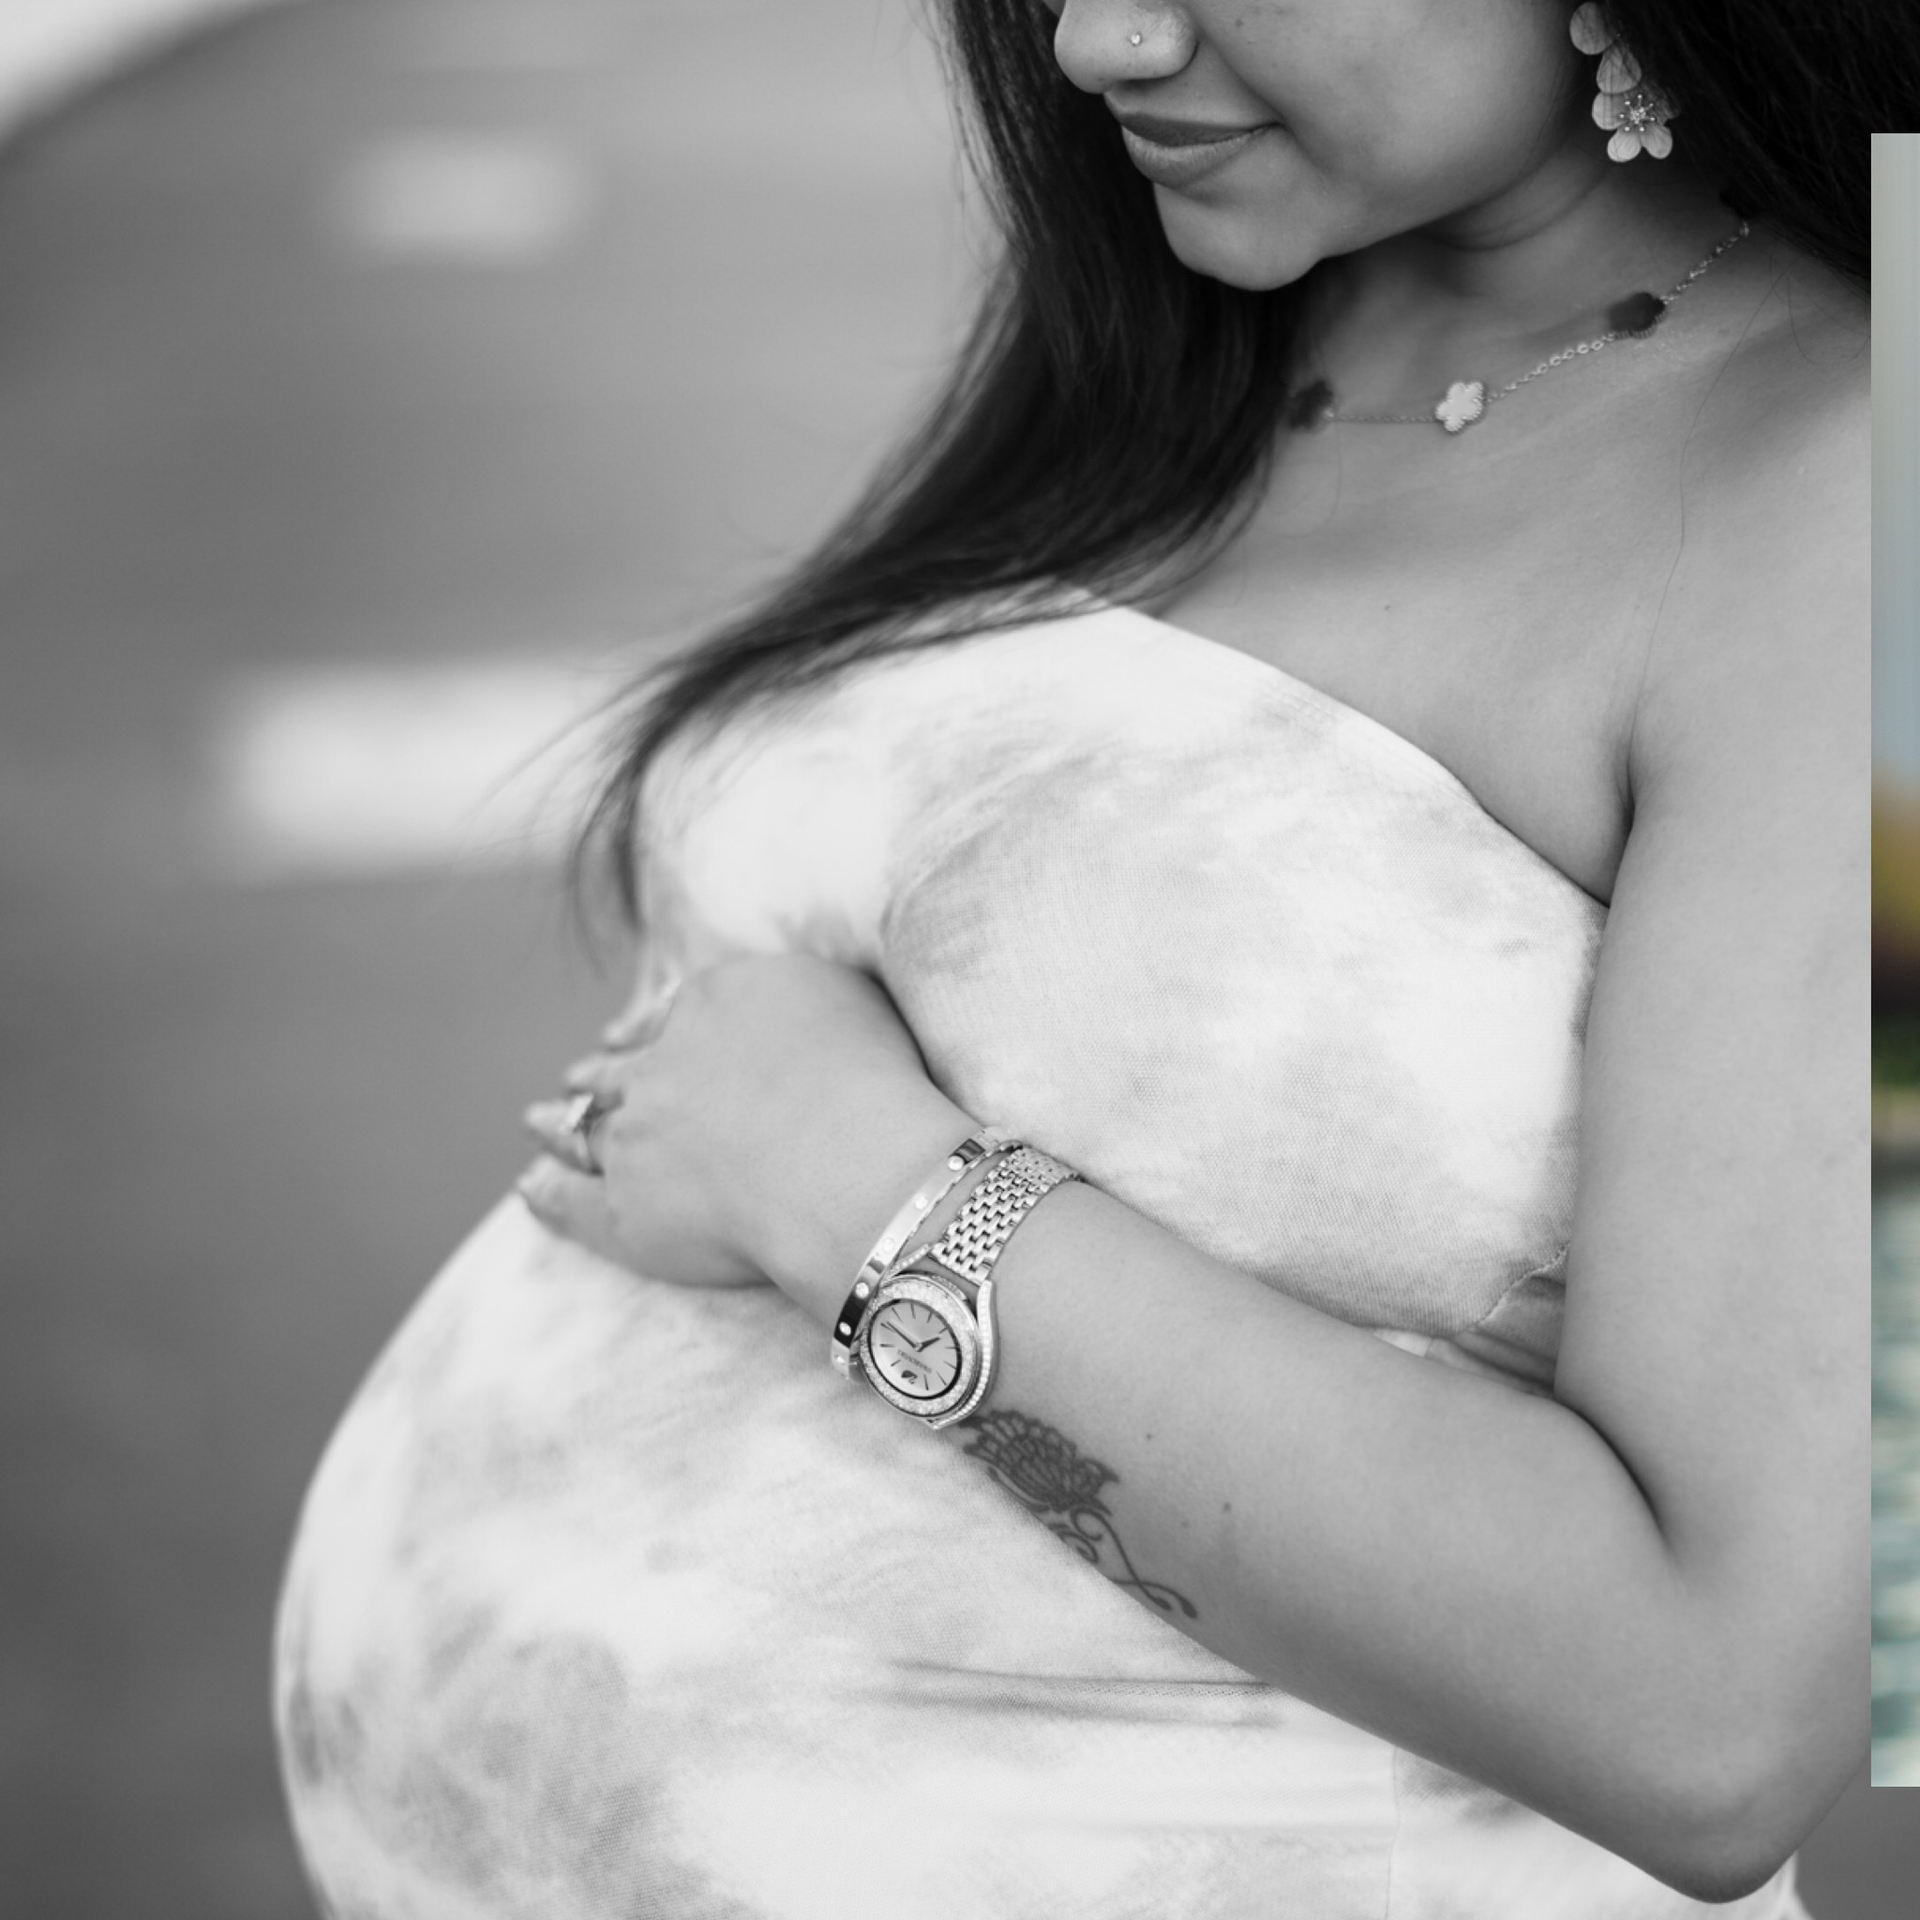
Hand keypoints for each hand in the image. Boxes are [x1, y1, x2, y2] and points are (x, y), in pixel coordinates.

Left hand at [518, 954, 972, 1312]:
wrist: (851, 1163)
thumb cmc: (871, 1078)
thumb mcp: (846, 991)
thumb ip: (797, 984)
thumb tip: (775, 985)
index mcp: (710, 1005)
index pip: (667, 1014)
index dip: (647, 1026)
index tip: (630, 1032)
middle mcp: (661, 1065)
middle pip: (616, 1067)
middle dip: (598, 1071)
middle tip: (580, 1074)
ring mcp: (636, 1137)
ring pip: (583, 1125)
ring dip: (557, 1121)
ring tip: (537, 1122)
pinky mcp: (625, 1210)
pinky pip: (573, 1201)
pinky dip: (549, 1194)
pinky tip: (530, 1189)